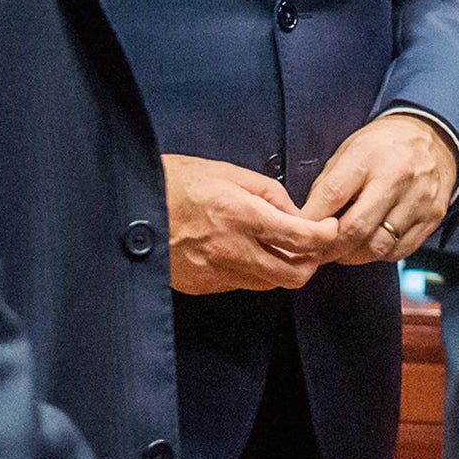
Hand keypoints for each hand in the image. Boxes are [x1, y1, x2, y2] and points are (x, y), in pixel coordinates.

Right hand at [162, 154, 340, 293]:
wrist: (129, 209)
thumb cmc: (176, 182)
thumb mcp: (227, 173)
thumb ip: (268, 192)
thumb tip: (293, 212)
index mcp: (241, 216)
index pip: (300, 239)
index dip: (325, 236)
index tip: (330, 229)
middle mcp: (232, 251)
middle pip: (293, 275)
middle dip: (310, 261)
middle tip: (310, 244)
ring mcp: (216, 273)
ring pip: (269, 284)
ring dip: (282, 268)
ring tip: (278, 246)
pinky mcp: (202, 286)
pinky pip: (241, 284)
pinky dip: (253, 272)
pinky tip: (246, 252)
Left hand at [299, 112, 458, 265]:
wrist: (434, 137)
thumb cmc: (384, 145)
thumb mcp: (350, 149)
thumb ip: (328, 184)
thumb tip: (308, 220)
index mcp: (369, 155)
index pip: (333, 196)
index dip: (310, 221)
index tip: (298, 234)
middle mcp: (397, 177)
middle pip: (356, 228)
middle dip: (329, 249)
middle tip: (317, 253)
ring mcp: (418, 199)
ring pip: (378, 247)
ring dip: (354, 255)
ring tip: (344, 249)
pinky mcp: (433, 216)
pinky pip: (399, 251)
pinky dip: (379, 254)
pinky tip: (370, 243)